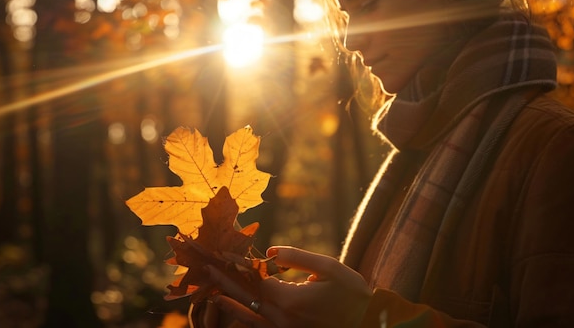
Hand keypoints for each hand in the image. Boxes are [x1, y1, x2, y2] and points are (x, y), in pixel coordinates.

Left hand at [207, 246, 371, 327]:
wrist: (367, 324)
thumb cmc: (352, 294)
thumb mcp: (329, 268)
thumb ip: (298, 258)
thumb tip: (270, 252)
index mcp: (290, 299)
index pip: (254, 280)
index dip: (237, 267)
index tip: (221, 256)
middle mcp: (282, 318)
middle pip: (245, 298)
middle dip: (224, 283)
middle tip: (206, 271)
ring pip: (249, 317)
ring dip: (230, 303)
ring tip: (213, 294)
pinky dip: (245, 318)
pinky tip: (236, 311)